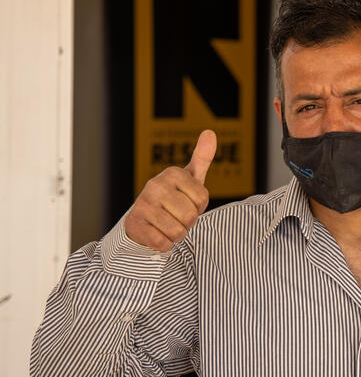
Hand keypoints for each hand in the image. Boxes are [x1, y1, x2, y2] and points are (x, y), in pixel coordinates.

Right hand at [124, 130, 216, 251]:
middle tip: (178, 216)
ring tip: (169, 225)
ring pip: (177, 231)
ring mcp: (142, 204)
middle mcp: (155, 185)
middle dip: (189, 222)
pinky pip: (162, 243)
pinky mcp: (134, 224)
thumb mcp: (190, 178)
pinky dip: (165, 244)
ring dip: (177, 234)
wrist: (144, 219)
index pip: (202, 199)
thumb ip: (202, 157)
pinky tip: (157, 234)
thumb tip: (210, 132)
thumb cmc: (174, 197)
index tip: (188, 202)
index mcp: (172, 173)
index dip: (199, 207)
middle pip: (190, 216)